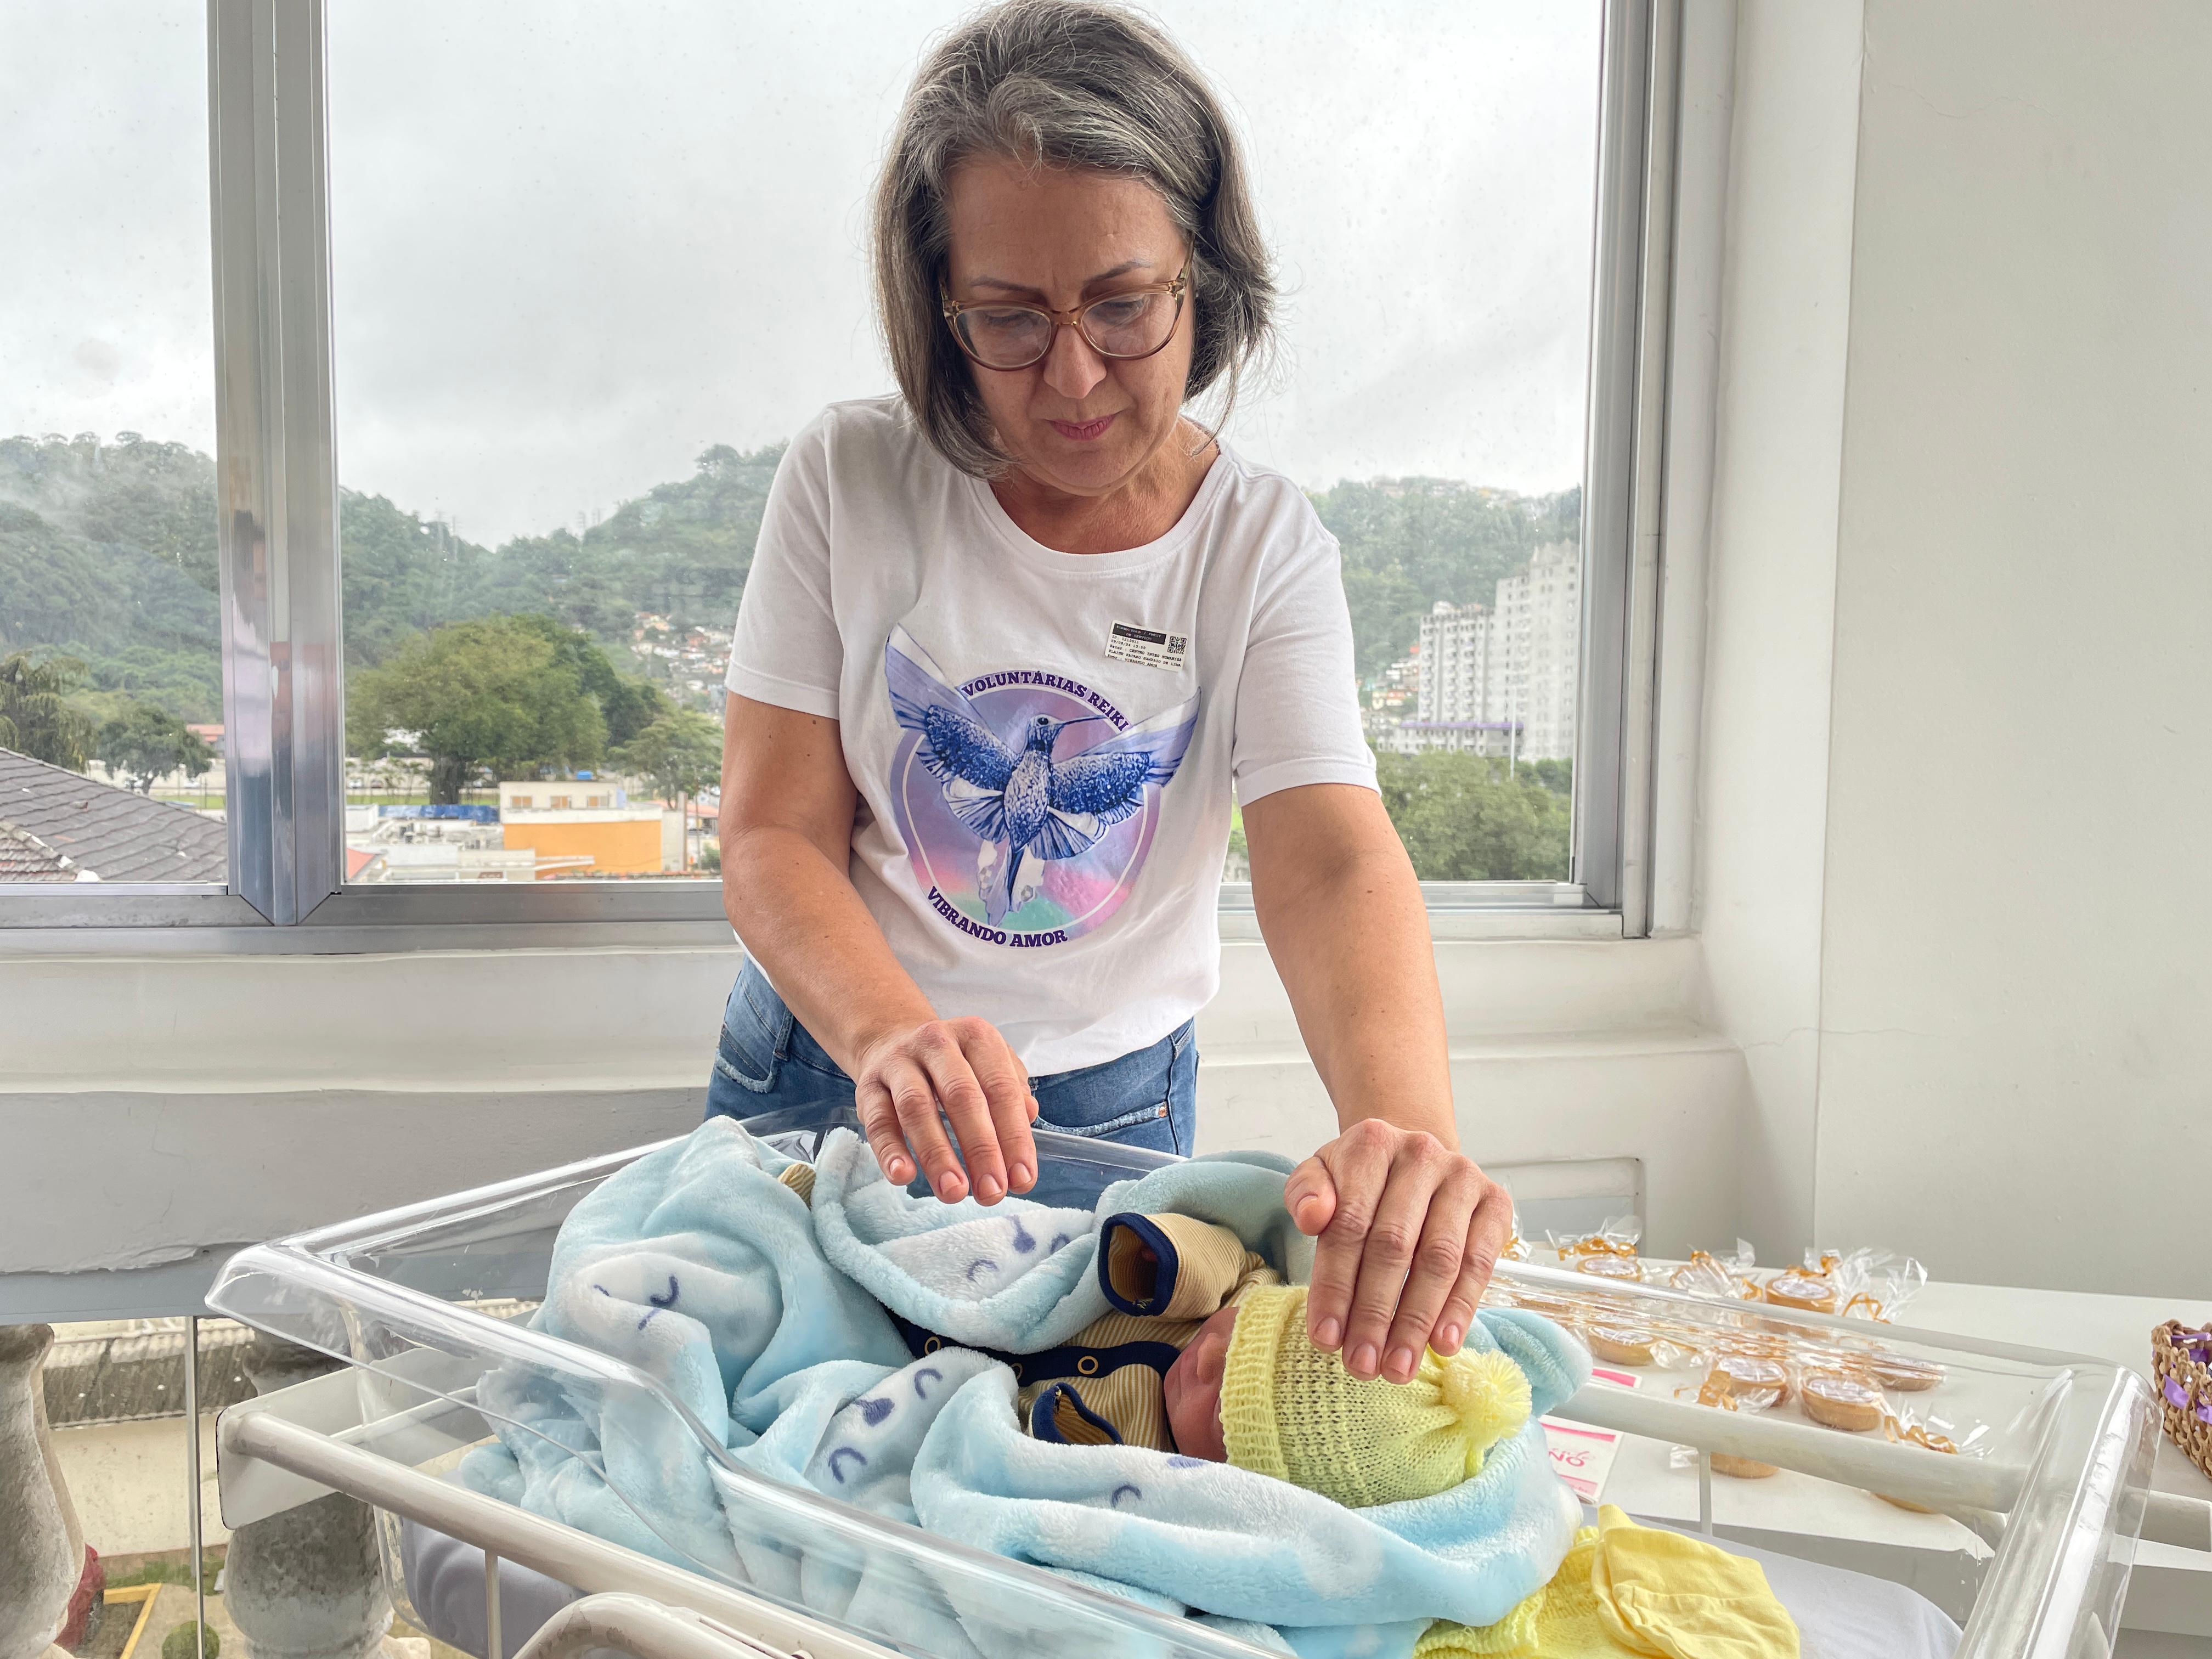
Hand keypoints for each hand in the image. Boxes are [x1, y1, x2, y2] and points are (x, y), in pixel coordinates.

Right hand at [853, 1015, 1038, 1204]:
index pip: (1000, 1088)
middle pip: (961, 1096)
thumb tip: (1029, 1116)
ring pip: (916, 1108)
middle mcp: (937, 1043)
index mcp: (976, 1037)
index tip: (1022, 1178)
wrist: (893, 1040)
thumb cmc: (953, 1065)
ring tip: (954, 1192)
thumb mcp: (988, 1065)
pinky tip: (903, 1176)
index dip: (1014, 1136)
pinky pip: (877, 1120)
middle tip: (992, 1192)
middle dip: (980, 1149)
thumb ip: (1012, 1091)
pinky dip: (889, 1151)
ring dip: (937, 1154)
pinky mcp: (868, 1086)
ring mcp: (899, 1062)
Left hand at [1285, 1119, 1512, 1382]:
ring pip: (1440, 1259)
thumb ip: (1305, 1194)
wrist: (1413, 1155)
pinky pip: (1480, 1262)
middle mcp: (1422, 1154)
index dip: (1335, 1286)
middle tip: (1361, 1365)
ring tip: (1397, 1367)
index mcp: (1371, 1143)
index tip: (1325, 1338)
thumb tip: (1312, 1216)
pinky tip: (1442, 1343)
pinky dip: (1461, 1308)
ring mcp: (1464, 1177)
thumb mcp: (1321, 1175)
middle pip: (1394, 1245)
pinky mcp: (1496, 1202)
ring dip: (1416, 1320)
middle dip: (1374, 1313)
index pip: (1348, 1224)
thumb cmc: (1361, 1178)